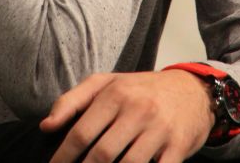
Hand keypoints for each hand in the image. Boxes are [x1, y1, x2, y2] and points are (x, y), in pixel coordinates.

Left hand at [40, 69, 214, 162]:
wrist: (192, 90)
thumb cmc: (142, 90)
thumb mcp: (107, 84)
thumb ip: (72, 101)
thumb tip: (46, 126)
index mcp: (115, 94)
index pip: (81, 132)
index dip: (63, 157)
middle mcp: (137, 109)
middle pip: (101, 154)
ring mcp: (159, 130)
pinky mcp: (178, 147)